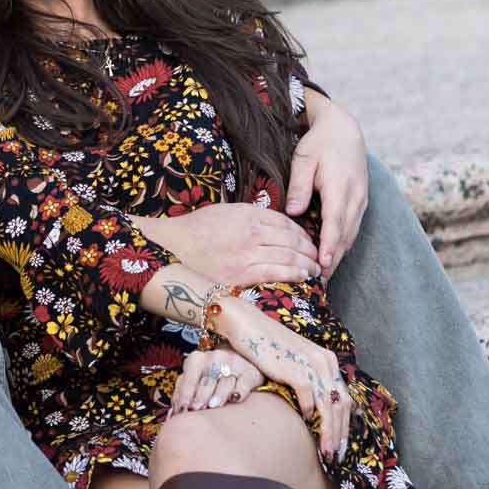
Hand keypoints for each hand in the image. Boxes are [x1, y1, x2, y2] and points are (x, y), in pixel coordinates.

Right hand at [136, 205, 318, 288]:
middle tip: (318, 256)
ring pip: (289, 256)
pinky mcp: (241, 274)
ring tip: (315, 269)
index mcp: (247, 214)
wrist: (170, 249)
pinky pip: (276, 272)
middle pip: (292, 238)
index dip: (302, 233)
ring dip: (307, 263)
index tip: (308, 241)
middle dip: (310, 249)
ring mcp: (247, 253)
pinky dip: (294, 274)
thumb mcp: (223, 212)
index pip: (285, 222)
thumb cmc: (194, 231)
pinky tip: (302, 277)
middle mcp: (250, 231)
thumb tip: (270, 222)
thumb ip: (248, 215)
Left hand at [168, 347, 264, 417]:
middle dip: (201, 396)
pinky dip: (239, 391)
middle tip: (197, 409)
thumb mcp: (194, 379)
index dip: (185, 395)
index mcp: (197, 359)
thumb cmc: (210, 374)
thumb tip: (172, 416)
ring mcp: (235, 363)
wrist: (239, 360)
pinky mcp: (251, 372)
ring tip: (214, 405)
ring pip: (225, 382)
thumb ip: (182, 394)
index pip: (189, 378)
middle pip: (206, 380)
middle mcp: (216, 358)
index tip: (182, 410)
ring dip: (219, 394)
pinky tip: (235, 399)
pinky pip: (245, 383)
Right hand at [219, 297, 351, 461]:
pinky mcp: (297, 369)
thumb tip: (315, 411)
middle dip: (340, 433)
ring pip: (329, 406)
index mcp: (328, 361)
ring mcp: (312, 365)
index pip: (344, 398)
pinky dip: (309, 414)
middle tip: (336, 455)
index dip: (344, 423)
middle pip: (340, 404)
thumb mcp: (295, 364)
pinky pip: (309, 398)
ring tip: (326, 452)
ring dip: (328, 432)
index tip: (340, 444)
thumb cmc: (268, 348)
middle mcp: (325, 362)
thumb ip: (309, 382)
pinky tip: (305, 424)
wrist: (249, 327)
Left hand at [286, 93, 369, 278]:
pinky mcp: (361, 202)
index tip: (323, 266)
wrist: (344, 129)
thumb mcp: (303, 159)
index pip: (335, 223)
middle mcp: (355, 197)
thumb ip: (299, 186)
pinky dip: (343, 244)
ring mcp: (361, 200)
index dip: (329, 247)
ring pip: (351, 234)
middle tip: (319, 284)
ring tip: (324, 277)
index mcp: (339, 187)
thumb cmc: (319, 143)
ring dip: (340, 255)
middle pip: (346, 235)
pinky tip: (332, 256)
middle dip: (334, 260)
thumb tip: (293, 213)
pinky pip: (353, 227)